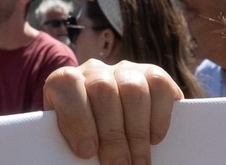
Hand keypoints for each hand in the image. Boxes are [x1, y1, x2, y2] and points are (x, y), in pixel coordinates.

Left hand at [43, 59, 179, 164]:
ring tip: (138, 162)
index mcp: (65, 82)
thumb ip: (79, 145)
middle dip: (112, 135)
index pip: (66, 84)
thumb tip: (88, 158)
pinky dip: (159, 117)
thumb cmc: (89, 138)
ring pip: (133, 89)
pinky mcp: (152, 74)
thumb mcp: (76, 140)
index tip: (86, 152)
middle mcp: (94, 71)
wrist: (110, 123)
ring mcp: (124, 70)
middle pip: (103, 91)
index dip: (76, 117)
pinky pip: (159, 86)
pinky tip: (154, 139)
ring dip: (137, 132)